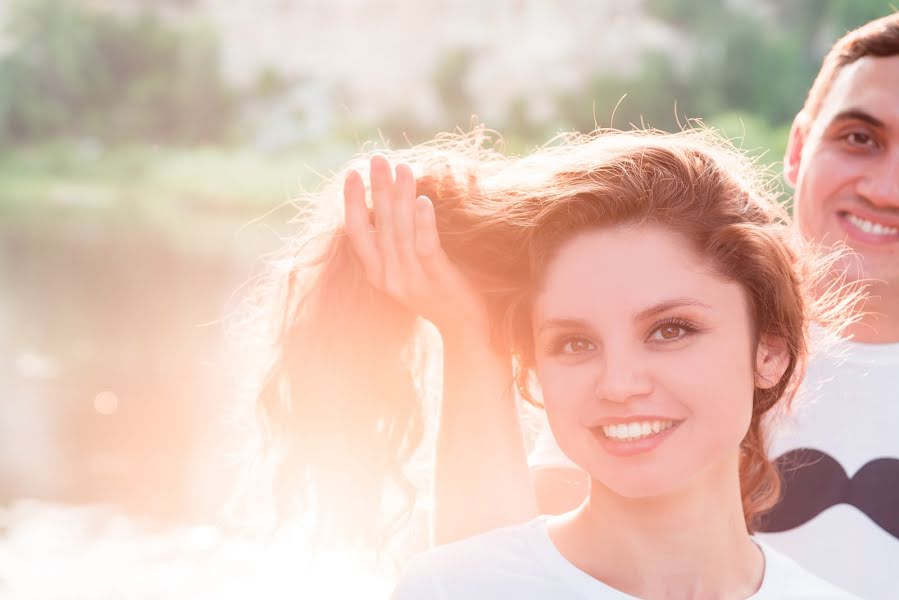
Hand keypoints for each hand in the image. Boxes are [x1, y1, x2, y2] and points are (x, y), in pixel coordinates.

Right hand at [344, 155, 489, 341]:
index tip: (352, 172)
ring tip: (402, 168)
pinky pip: (426, 247)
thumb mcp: (408, 268)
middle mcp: (390, 277)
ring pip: (401, 232)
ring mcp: (412, 280)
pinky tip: (422, 200)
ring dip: (400, 197)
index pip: (356, 233)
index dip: (352, 202)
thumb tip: (389, 202)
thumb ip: (394, 243)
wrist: (465, 328)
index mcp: (378, 273)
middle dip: (378, 189)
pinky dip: (423, 223)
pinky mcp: (437, 279)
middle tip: (378, 158)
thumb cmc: (439, 290)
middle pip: (380, 226)